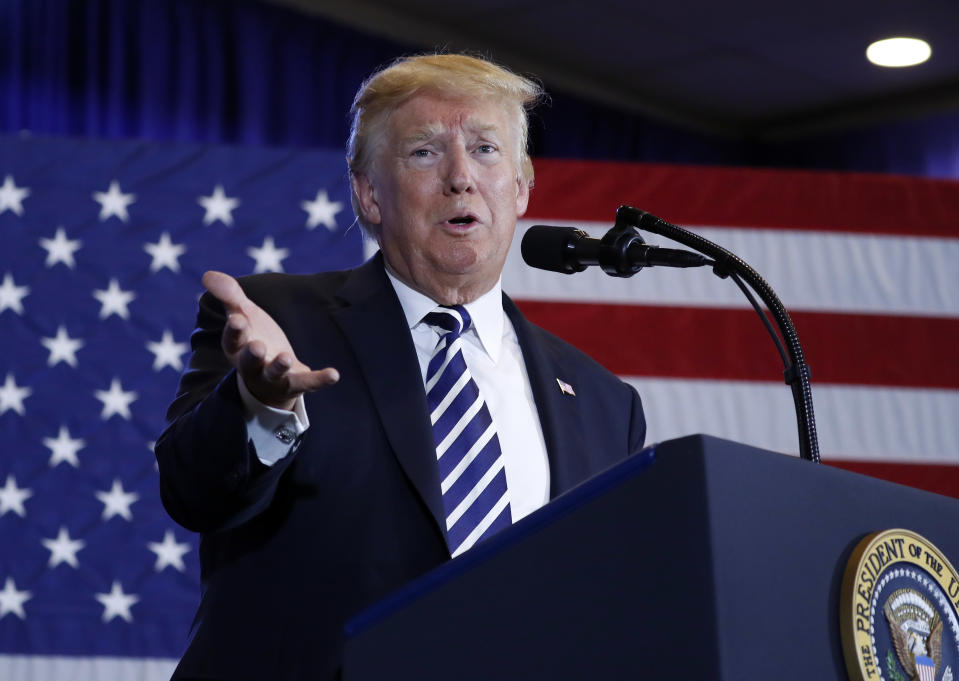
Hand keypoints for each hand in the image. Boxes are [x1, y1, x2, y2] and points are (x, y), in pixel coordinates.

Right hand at [202, 271, 338, 409]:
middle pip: (249, 362)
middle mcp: (252, 366)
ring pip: (274, 374)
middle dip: (252, 354)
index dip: (234, 331)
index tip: (238, 319)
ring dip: (279, 366)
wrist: (269, 378)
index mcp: (237, 348)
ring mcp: (274, 377)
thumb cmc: (254, 339)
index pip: (232, 340)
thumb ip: (230, 296)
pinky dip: (320, 380)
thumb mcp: (244, 316)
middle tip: (257, 346)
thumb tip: (207, 275)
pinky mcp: (295, 383)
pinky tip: (334, 374)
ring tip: (286, 357)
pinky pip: (308, 383)